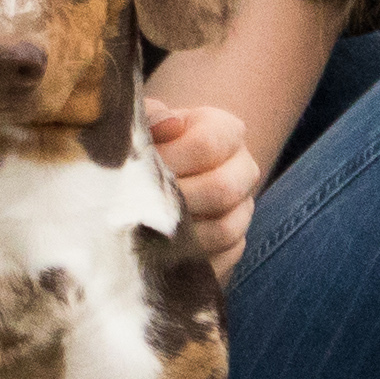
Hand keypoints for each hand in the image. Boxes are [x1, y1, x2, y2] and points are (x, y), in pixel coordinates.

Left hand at [146, 101, 259, 281]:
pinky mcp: (234, 247)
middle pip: (223, 189)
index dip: (170, 158)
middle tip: (136, 204)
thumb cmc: (150, 144)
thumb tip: (169, 125)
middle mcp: (243, 170)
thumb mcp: (146, 122)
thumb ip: (151, 116)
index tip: (137, 167)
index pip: (208, 144)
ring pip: (224, 230)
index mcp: (226, 131)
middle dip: (174, 199)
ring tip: (143, 229)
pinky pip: (220, 261)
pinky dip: (188, 260)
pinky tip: (158, 255)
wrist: (160, 175)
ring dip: (181, 233)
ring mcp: (242, 211)